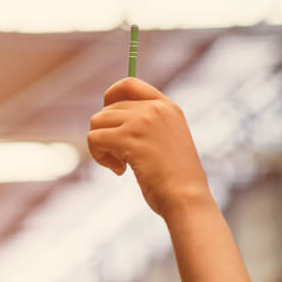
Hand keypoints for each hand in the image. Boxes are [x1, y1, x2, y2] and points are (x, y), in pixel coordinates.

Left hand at [88, 78, 210, 217]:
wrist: (187, 197)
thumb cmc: (178, 180)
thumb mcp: (169, 143)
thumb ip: (148, 126)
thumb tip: (108, 119)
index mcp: (168, 107)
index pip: (130, 84)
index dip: (111, 96)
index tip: (108, 116)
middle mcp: (155, 109)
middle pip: (108, 108)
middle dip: (108, 133)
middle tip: (122, 158)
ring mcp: (142, 121)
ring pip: (97, 122)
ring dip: (102, 146)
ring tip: (121, 165)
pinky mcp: (128, 138)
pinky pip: (94, 138)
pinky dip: (100, 157)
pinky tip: (120, 171)